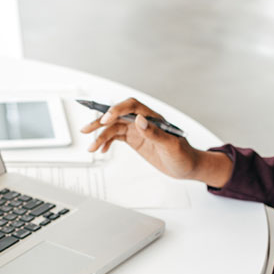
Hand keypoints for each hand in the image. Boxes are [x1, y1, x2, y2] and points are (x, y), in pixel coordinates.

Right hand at [80, 97, 206, 180]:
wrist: (187, 166)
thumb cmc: (184, 155)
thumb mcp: (171, 146)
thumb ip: (155, 133)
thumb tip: (139, 120)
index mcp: (153, 118)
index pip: (131, 107)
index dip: (117, 110)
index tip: (106, 119)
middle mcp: (143, 121)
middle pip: (118, 116)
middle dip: (101, 121)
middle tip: (87, 129)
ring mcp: (138, 130)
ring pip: (114, 128)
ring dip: (101, 136)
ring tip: (91, 147)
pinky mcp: (135, 140)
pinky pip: (117, 137)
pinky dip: (107, 142)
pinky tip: (102, 149)